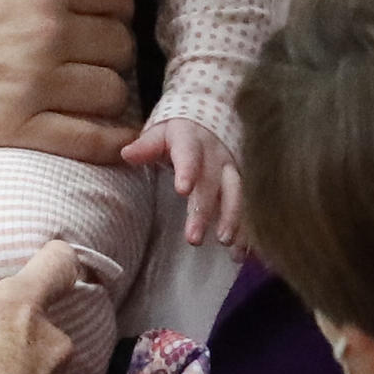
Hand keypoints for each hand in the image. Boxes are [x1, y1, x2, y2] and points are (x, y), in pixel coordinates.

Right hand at [0, 0, 135, 163]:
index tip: (98, 8)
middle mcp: (43, 36)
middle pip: (119, 42)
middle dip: (111, 43)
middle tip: (91, 48)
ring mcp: (29, 87)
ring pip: (111, 90)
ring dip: (106, 87)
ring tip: (87, 84)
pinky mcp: (11, 131)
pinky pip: (87, 140)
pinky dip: (108, 140)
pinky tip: (108, 135)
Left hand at [126, 116, 241, 252]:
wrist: (212, 121)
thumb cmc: (178, 133)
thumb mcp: (160, 133)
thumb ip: (146, 146)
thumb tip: (126, 154)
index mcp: (192, 140)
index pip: (189, 154)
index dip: (188, 170)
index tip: (183, 190)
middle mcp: (215, 155)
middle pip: (211, 183)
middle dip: (204, 210)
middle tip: (194, 238)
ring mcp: (231, 170)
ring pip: (235, 193)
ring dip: (232, 218)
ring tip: (225, 242)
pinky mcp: (241, 183)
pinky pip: (246, 206)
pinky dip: (246, 229)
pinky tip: (242, 252)